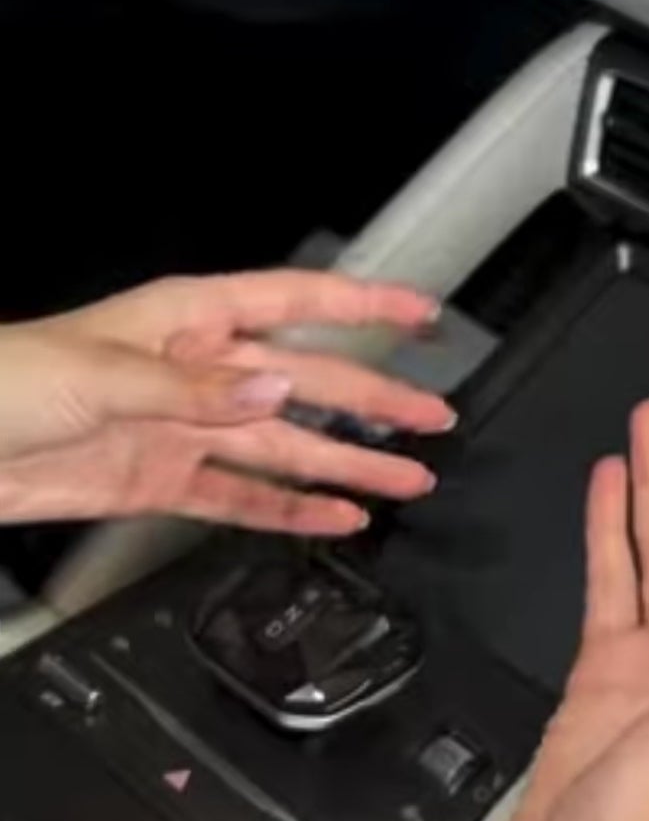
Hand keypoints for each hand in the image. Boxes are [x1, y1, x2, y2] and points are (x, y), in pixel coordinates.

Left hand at [0, 270, 455, 532]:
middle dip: (375, 399)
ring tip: (407, 480)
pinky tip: (335, 517)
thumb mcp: (100, 372)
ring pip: (285, 445)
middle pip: (307, 382)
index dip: (364, 305)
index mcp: (189, 319)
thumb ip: (193, 388)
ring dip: (347, 464)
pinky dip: (290, 510)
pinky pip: (242, 497)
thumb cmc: (6, 380)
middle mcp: (198, 370)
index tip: (423, 314)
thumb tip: (272, 390)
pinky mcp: (165, 480)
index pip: (298, 302)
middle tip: (434, 419)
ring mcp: (185, 428)